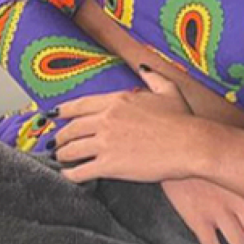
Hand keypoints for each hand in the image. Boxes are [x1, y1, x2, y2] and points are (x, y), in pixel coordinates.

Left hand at [55, 66, 197, 183]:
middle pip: (71, 128)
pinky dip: (71, 174)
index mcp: (118, 100)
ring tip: (62, 159)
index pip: (80, 105)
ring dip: (62, 155)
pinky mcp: (109, 165)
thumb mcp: (168, 90)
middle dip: (60, 136)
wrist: (189, 144)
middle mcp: (107, 119)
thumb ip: (152, 77)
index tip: (53, 115)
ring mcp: (106, 142)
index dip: (63, 111)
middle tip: (56, 142)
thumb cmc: (182, 118)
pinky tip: (70, 175)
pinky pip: (79, 171)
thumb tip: (143, 67)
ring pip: (71, 149)